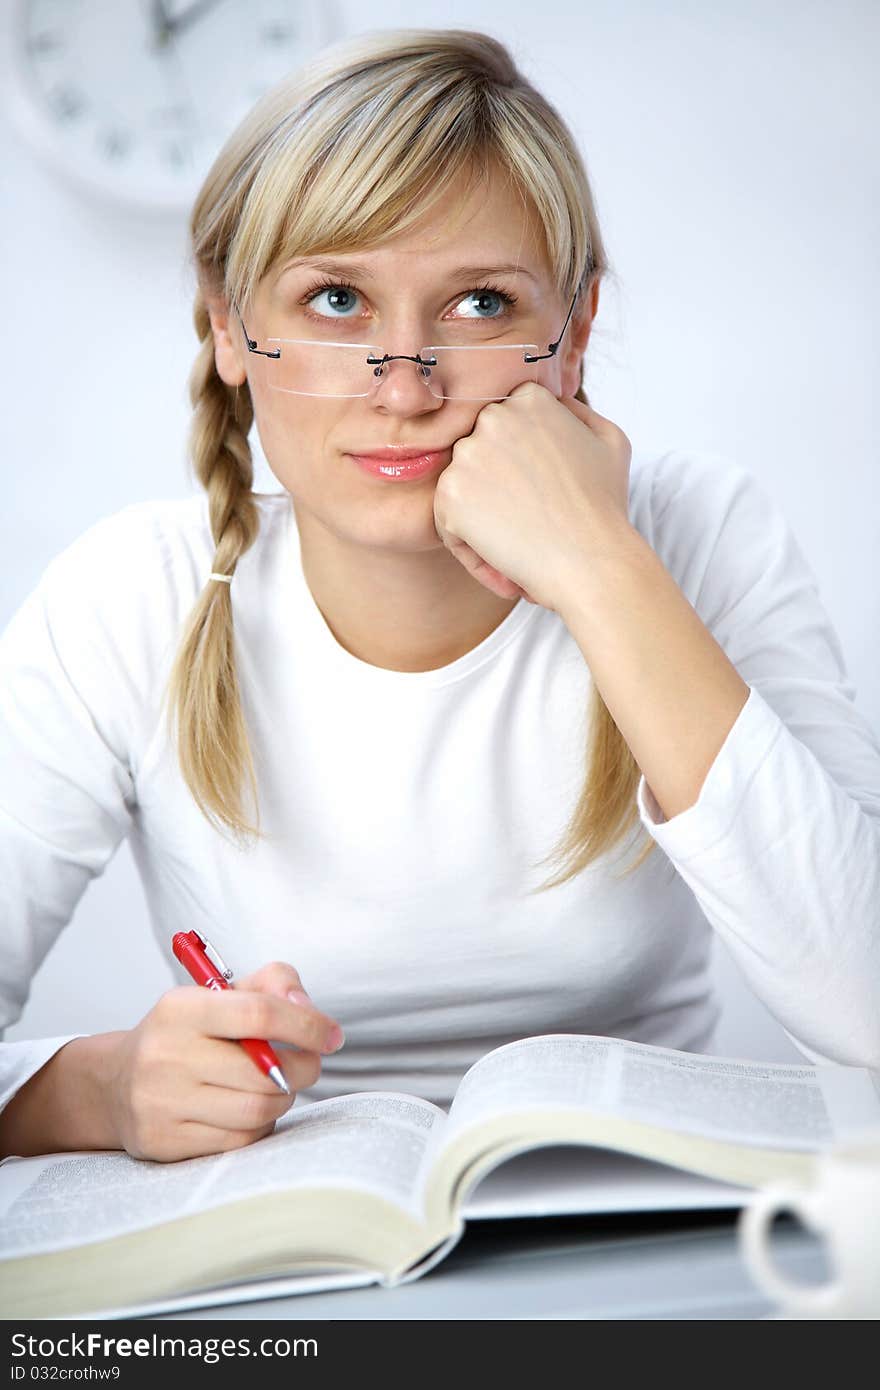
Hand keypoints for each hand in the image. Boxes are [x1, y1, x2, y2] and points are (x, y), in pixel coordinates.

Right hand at [105, 962, 342, 1161]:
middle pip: (264, 1072)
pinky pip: (239, 1141)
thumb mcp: (220, 993)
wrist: (115, 1083)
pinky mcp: (164, 1142)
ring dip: (282, 1099)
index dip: (306, 1025)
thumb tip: (306, 1006)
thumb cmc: (186, 1034)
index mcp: (180, 1008)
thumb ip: (272, 983)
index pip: (258, 1013)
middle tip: (307, 1064)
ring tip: (275, 1086)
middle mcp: (165, 1055)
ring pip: (256, 1111)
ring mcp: (161, 1103)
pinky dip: (259, 1126)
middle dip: (303, 1068)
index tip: (332, 1035)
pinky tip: (250, 1110)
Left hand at [432, 383, 633, 612]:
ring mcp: (467, 455)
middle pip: (480, 454)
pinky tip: (504, 567)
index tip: (540, 493)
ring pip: (462, 488)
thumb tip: (554, 404)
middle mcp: (493, 417)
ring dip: (481, 519)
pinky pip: (448, 523)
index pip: (506, 425)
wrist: (591, 561)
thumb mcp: (610, 440)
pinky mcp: (449, 494)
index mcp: (529, 398)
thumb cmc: (605, 506)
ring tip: (518, 546)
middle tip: (527, 522)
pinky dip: (471, 550)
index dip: (520, 464)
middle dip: (497, 488)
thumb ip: (578, 413)